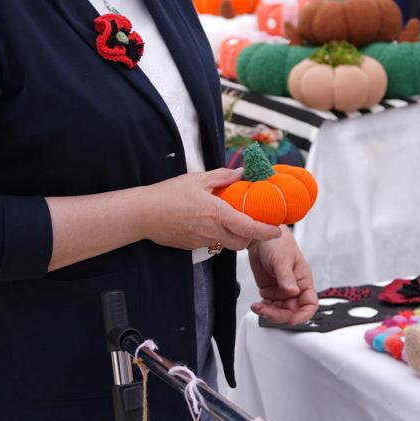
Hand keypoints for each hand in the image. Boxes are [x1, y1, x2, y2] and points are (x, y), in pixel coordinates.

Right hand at [138, 168, 281, 251]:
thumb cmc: (168, 195)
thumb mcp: (197, 179)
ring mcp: (201, 241)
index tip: (277, 230)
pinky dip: (218, 237)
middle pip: (242, 242)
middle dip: (252, 236)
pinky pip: (212, 244)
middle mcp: (212, 231)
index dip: (266, 231)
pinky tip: (211, 223)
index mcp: (217, 214)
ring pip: (227, 245)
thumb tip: (241, 173)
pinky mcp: (191, 247)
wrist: (142, 214)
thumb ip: (222, 176)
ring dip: (235, 237)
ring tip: (233, 221)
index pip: (249, 228)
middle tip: (254, 222)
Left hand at [248, 232, 317, 324]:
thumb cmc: (278, 242)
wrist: (260, 237)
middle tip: (265, 310)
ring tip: (257, 307)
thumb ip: (286, 277)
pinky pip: (268, 307)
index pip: (310, 303)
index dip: (304, 315)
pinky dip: (262, 309)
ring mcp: (281, 291)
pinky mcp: (270, 291)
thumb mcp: (282, 259)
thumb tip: (293, 292)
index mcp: (304, 280)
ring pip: (279, 312)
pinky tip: (256, 305)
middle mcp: (294, 288)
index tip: (292, 320)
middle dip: (279, 315)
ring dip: (268, 313)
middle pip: (292, 311)